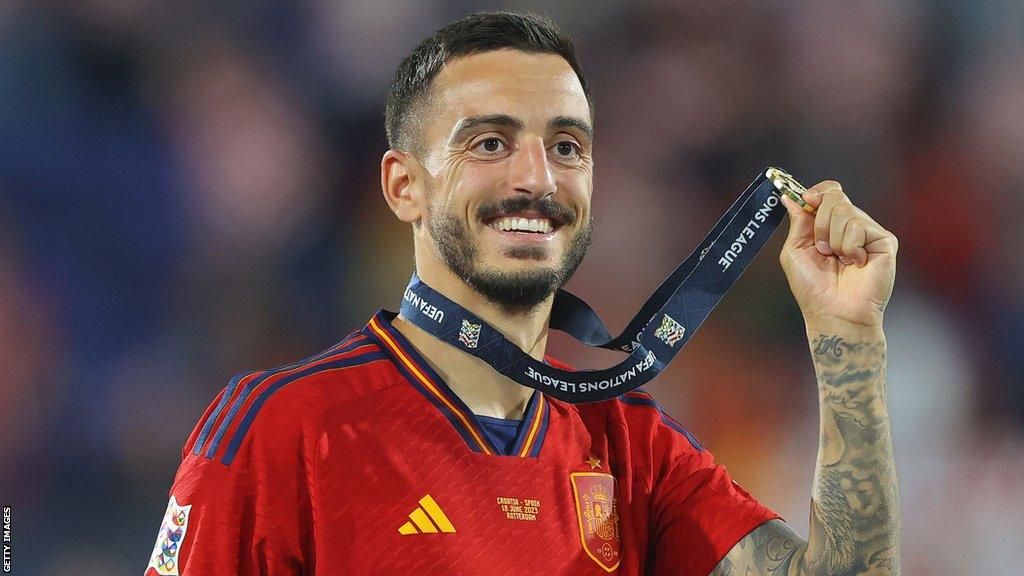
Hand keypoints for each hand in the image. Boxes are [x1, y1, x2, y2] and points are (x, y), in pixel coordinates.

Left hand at [779, 181, 897, 328]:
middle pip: (835, 197)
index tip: (806, 200)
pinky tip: (855, 263)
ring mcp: (868, 232)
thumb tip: (790, 196)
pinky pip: (859, 226)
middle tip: (822, 249)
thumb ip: (797, 222)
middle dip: (820, 222)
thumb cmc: (813, 288)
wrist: (833, 312)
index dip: (817, 192)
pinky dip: (849, 246)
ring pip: (845, 211)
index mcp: (829, 225)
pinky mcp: (884, 241)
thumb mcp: (795, 251)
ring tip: (838, 260)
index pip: (828, 192)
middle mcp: (850, 226)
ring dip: (833, 239)